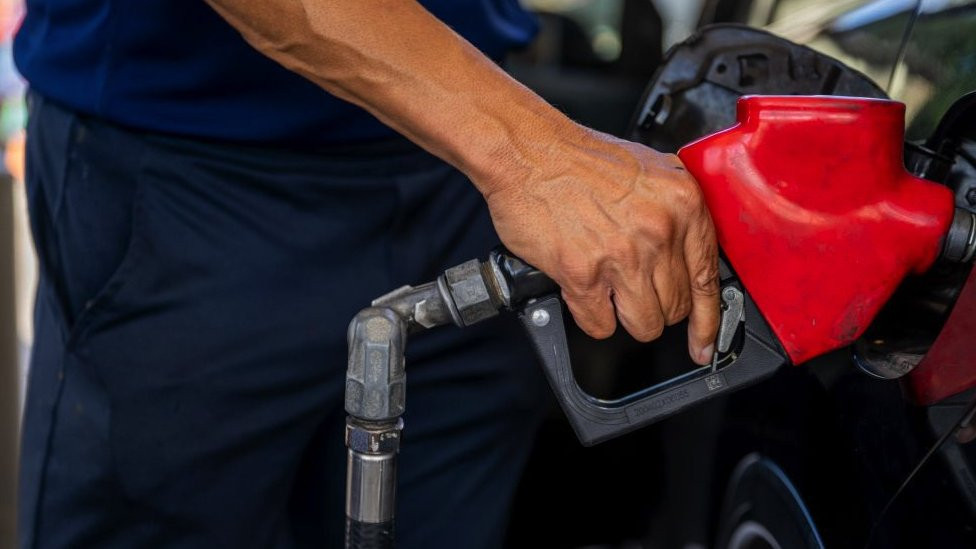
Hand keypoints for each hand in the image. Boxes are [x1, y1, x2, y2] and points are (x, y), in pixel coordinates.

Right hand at [481, 126, 719, 364]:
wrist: (528, 152)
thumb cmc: (580, 158)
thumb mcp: (650, 170)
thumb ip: (675, 210)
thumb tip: (686, 253)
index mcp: (682, 203)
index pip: (707, 279)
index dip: (707, 321)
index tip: (703, 343)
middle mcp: (658, 231)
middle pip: (675, 307)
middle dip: (656, 306)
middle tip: (634, 289)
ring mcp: (622, 256)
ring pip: (644, 324)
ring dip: (627, 318)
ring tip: (612, 296)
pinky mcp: (583, 274)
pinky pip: (601, 325)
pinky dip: (593, 318)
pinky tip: (586, 295)